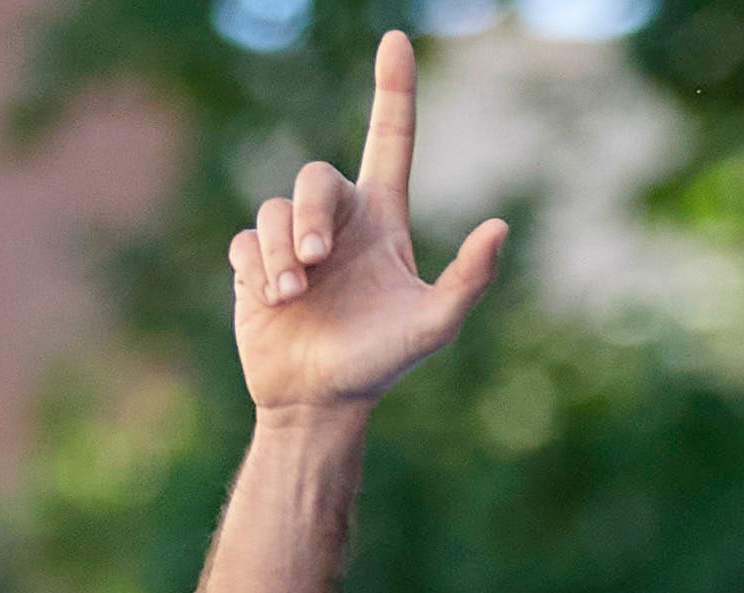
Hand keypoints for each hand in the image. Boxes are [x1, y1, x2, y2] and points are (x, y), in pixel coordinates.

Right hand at [227, 32, 508, 415]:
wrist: (318, 401)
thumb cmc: (380, 363)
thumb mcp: (434, 325)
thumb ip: (469, 279)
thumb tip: (500, 226)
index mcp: (382, 219)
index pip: (390, 139)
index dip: (394, 90)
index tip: (396, 40)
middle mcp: (338, 220)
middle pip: (315, 178)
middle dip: (312, 215)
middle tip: (316, 261)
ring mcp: (292, 241)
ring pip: (273, 209)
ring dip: (280, 251)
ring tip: (294, 295)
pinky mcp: (252, 264)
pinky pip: (244, 242)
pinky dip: (256, 270)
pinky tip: (272, 303)